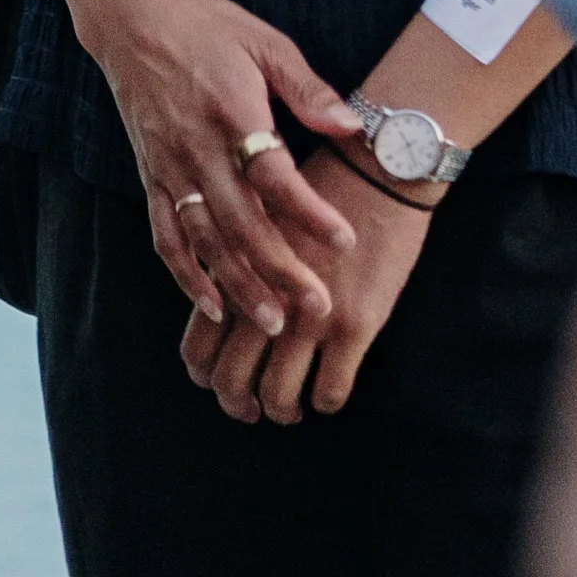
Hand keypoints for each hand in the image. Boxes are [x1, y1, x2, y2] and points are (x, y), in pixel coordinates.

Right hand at [56, 0, 363, 337]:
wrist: (135, 18)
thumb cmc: (208, 27)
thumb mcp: (265, 42)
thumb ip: (308, 88)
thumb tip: (352, 126)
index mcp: (234, 111)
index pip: (275, 175)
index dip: (309, 211)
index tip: (344, 240)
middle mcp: (199, 147)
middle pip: (242, 221)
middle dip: (281, 269)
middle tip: (316, 306)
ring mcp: (170, 166)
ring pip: (205, 239)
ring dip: (238, 284)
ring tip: (272, 320)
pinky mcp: (150, 176)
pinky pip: (165, 234)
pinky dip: (184, 274)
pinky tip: (210, 304)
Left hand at [181, 141, 434, 422]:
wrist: (379, 166)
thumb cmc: (322, 181)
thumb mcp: (261, 214)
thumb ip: (240, 260)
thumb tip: (227, 301)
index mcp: (236, 271)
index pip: (198, 346)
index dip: (206, 375)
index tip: (219, 382)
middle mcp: (264, 300)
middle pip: (231, 382)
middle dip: (239, 405)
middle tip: (253, 408)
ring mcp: (308, 318)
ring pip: (280, 397)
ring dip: (284, 410)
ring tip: (294, 407)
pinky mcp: (354, 326)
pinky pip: (330, 391)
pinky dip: (326, 401)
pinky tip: (328, 391)